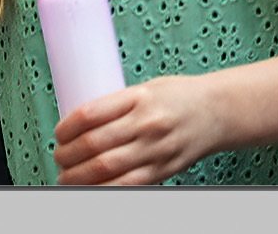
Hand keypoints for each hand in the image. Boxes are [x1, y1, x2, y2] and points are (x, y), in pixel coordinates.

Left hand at [51, 75, 218, 184]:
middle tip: (59, 158)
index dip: (67, 128)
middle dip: (68, 156)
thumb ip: (117, 105)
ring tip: (66, 178)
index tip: (59, 133)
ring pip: (107, 169)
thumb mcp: (146, 88)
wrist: (218, 111)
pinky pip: (128, 185)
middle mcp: (146, 123)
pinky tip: (91, 189)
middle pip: (94, 145)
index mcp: (138, 97)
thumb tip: (80, 123)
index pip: (90, 114)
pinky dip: (105, 189)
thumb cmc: (179, 96)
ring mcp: (155, 149)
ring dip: (79, 177)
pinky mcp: (163, 170)